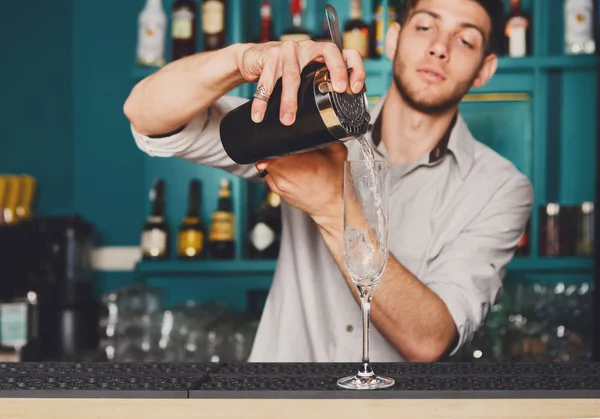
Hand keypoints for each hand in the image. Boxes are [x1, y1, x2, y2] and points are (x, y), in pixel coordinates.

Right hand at [236, 41, 365, 125]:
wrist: (253, 58)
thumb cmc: (283, 69)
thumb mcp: (305, 75)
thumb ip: (318, 86)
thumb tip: (335, 113)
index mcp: (320, 53)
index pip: (345, 53)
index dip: (355, 68)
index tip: (354, 88)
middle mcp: (307, 48)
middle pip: (326, 54)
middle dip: (334, 72)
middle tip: (336, 91)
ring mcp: (288, 49)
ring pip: (292, 75)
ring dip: (289, 100)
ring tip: (287, 119)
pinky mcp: (269, 55)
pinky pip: (266, 81)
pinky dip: (261, 101)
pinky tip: (259, 114)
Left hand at [256, 143, 347, 227]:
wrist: (334, 206)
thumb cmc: (337, 182)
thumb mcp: (337, 152)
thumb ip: (325, 136)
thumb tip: (317, 123)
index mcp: (299, 164)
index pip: (277, 145)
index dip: (280, 138)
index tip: (287, 138)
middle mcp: (284, 176)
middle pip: (269, 153)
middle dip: (278, 148)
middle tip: (291, 149)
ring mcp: (278, 185)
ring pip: (266, 164)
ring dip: (275, 159)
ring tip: (292, 160)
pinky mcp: (277, 191)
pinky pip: (269, 174)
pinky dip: (276, 170)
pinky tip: (291, 171)